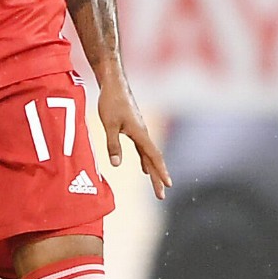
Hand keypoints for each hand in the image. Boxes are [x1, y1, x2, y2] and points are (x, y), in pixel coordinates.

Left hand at [96, 79, 171, 199]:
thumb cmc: (111, 101)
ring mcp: (139, 130)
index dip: (161, 172)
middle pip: (154, 159)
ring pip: (149, 154)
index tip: (168, 185)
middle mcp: (143, 133)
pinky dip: (145, 160)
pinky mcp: (134, 128)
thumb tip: (116, 164)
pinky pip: (143, 148)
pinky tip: (144, 168)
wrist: (113, 82)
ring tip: (157, 185)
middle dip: (158, 177)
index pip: (154, 156)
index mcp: (140, 133)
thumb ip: (113, 144)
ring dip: (153, 170)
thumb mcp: (109, 124)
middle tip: (161, 196)